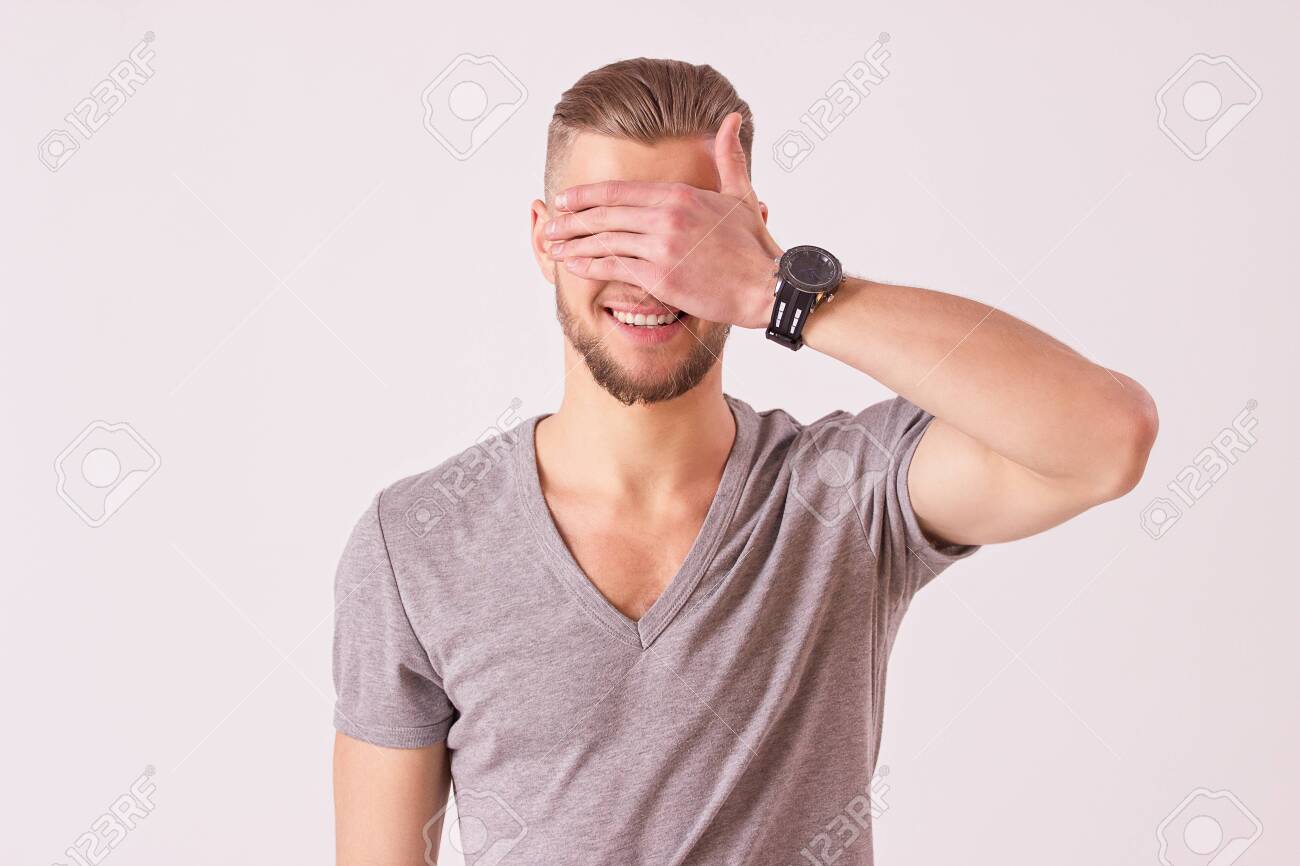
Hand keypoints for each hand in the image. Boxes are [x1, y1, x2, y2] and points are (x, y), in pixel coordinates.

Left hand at [544, 112, 782, 328]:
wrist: (766, 286)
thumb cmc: (753, 245)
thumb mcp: (740, 193)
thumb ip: (727, 156)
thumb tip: (731, 119)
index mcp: (679, 194)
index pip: (619, 191)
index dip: (586, 195)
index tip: (565, 199)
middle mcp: (666, 217)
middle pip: (605, 214)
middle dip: (571, 220)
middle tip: (550, 224)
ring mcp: (661, 247)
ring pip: (605, 241)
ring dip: (573, 244)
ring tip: (553, 247)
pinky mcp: (660, 278)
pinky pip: (615, 268)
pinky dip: (590, 266)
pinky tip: (574, 266)